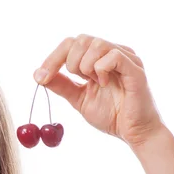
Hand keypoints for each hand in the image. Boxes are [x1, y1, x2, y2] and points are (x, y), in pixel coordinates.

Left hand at [34, 34, 167, 148]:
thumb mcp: (79, 100)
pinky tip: (104, 84)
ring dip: (85, 65)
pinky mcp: (135, 69)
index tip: (40, 77)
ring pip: (96, 43)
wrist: (134, 134)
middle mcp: (112, 53)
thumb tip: (38, 75)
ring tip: (94, 83)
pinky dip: (101, 69)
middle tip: (78, 81)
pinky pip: (113, 56)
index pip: (70, 44)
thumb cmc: (112, 116)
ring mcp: (125, 59)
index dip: (52, 58)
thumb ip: (62, 86)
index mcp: (98, 58)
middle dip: (69, 62)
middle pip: (81, 39)